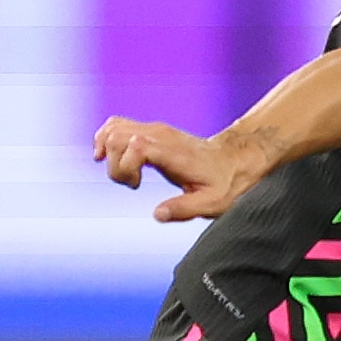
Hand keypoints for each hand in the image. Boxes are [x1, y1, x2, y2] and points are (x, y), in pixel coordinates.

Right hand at [93, 117, 267, 222]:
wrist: (234, 161)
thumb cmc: (223, 183)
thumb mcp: (211, 203)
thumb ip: (184, 209)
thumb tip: (157, 214)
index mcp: (172, 152)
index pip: (135, 145)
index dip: (125, 167)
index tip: (136, 186)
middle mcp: (159, 134)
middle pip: (116, 136)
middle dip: (114, 164)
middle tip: (131, 183)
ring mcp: (154, 129)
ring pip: (113, 127)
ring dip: (107, 152)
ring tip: (124, 174)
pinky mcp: (151, 130)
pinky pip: (118, 126)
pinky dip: (107, 140)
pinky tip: (113, 159)